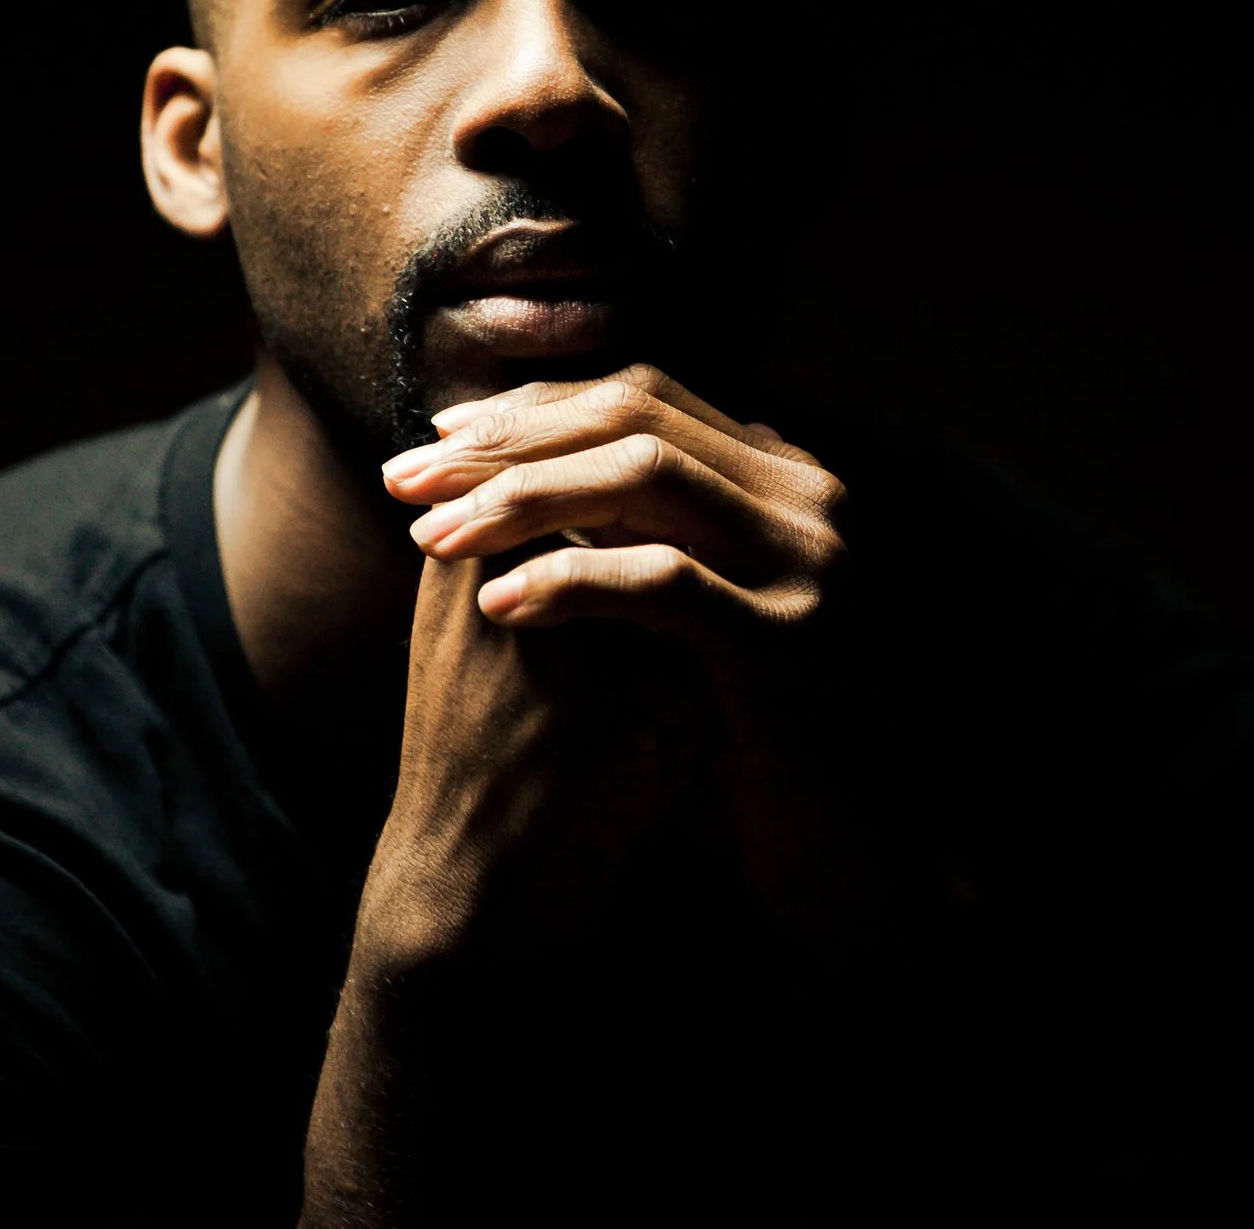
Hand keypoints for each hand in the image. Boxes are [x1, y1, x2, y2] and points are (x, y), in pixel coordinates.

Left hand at [383, 366, 902, 940]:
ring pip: (645, 480)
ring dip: (522, 498)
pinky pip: (662, 583)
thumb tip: (536, 466)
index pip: (644, 398)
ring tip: (434, 534)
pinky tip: (499, 603)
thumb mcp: (699, 616)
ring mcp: (811, 566)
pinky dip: (571, 581)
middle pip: (636, 421)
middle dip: (508, 443)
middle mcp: (811, 503)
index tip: (438, 440)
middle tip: (405, 478)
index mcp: (787, 481)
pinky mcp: (791, 644)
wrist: (847, 855)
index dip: (534, 410)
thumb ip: (652, 535)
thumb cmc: (753, 740)